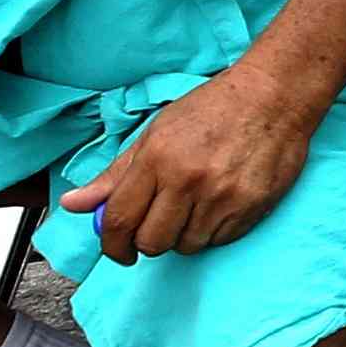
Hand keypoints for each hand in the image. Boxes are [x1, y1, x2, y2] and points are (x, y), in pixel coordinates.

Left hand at [63, 65, 317, 262]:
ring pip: (186, 246)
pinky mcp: (251, 207)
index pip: (120, 220)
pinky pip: (219, 241)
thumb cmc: (211, 110)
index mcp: (157, 158)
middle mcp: (188, 180)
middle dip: (147, 242)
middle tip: (157, 227)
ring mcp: (222, 196)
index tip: (117, 250)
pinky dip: (212, 231)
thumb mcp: (155, 134)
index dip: (112, 245)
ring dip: (183, 236)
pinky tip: (218, 205)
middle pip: (152, 242)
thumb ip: (114, 175)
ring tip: (193, 208)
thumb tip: (72, 205)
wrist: (273, 96)